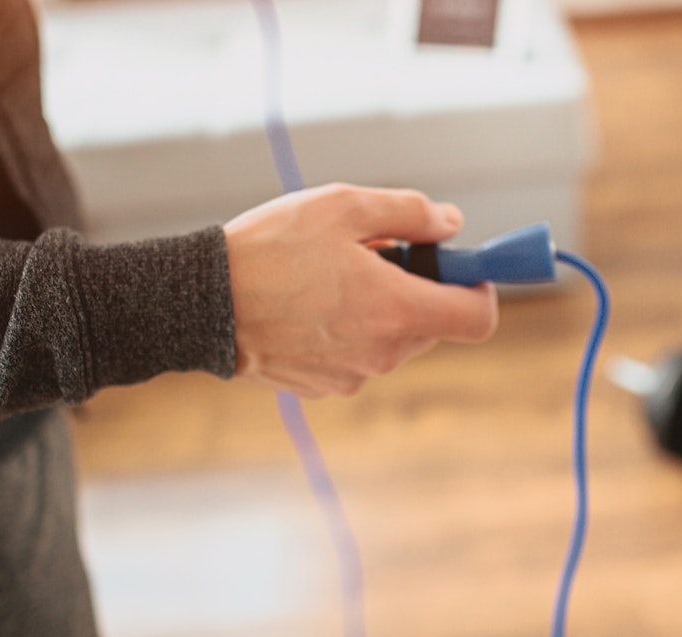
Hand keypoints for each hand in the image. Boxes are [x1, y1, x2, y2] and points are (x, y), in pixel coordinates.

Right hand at [223, 183, 498, 396]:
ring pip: (396, 337)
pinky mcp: (326, 385)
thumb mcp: (343, 206)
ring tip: (334, 273)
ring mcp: (354, 374)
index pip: (478, 318)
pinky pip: (361, 354)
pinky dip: (351, 328)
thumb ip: (410, 213)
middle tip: (378, 252)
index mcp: (398, 310)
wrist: (202, 304)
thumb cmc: (270, 249)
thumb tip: (451, 224)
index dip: (479, 287)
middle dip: (420, 286)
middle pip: (435, 323)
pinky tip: (311, 302)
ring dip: (383, 306)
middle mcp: (384, 352)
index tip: (459, 264)